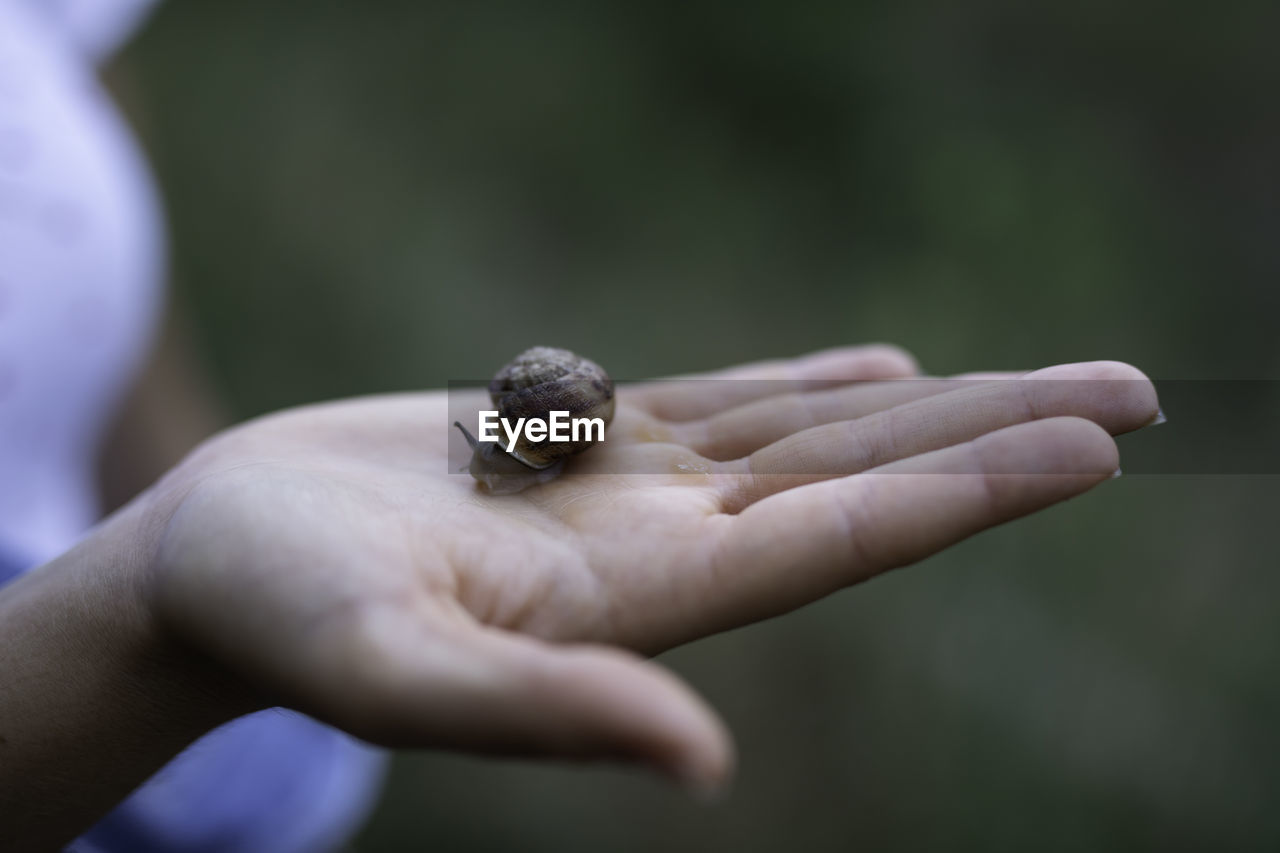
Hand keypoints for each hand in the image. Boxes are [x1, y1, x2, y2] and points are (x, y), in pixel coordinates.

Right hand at [142, 345, 1156, 792]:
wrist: (215, 563)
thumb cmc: (281, 619)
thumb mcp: (396, 672)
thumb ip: (546, 715)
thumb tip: (703, 766)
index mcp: (644, 597)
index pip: (845, 536)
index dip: (970, 490)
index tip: (1092, 443)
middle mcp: (661, 544)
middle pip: (864, 476)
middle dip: (997, 435)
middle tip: (1133, 391)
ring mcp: (627, 491)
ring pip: (810, 431)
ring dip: (928, 403)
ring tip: (1040, 379)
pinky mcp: (576, 444)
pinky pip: (723, 402)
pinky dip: (810, 384)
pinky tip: (880, 372)